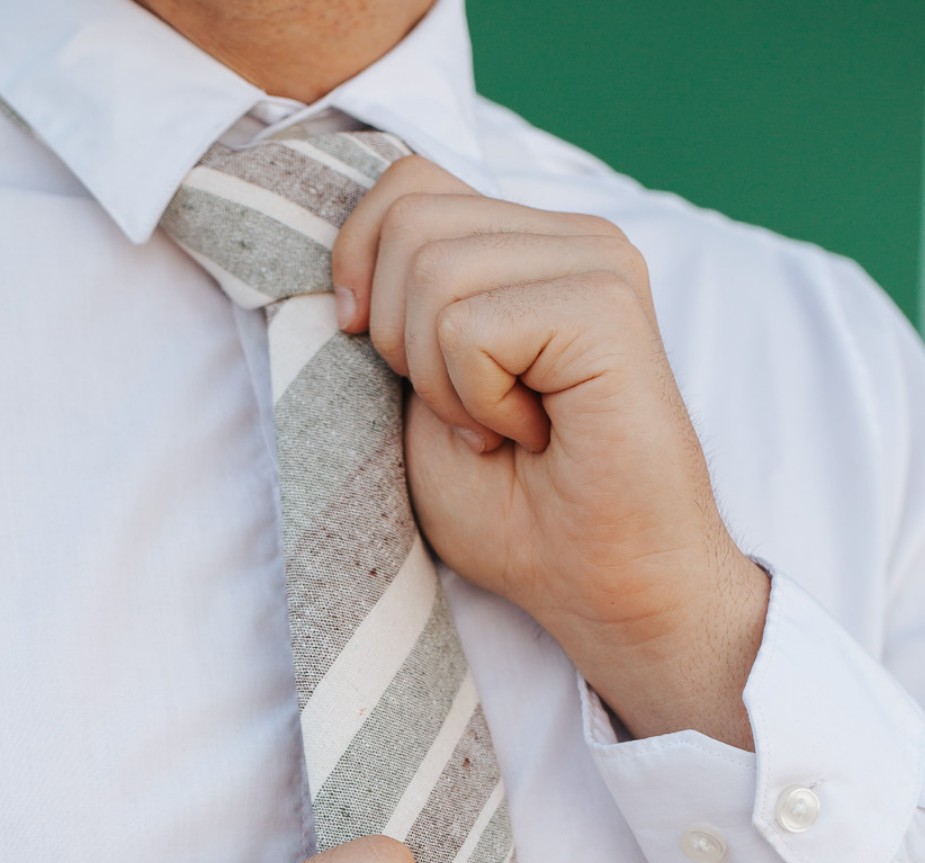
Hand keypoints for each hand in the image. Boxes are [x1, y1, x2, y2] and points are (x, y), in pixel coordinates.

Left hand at [332, 157, 766, 748]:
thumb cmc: (518, 516)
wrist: (606, 588)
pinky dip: (475, 399)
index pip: (405, 185)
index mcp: (524, 249)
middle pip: (406, 216)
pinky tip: (529, 435)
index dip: (361, 266)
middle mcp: (568, 237)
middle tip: (466, 416)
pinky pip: (471, 324)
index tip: (393, 369)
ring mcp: (596, 260)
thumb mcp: (417, 406)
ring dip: (440, 380)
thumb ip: (391, 318)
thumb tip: (346, 268)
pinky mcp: (607, 302)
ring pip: (430, 267)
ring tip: (501, 430)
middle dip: (399, 339)